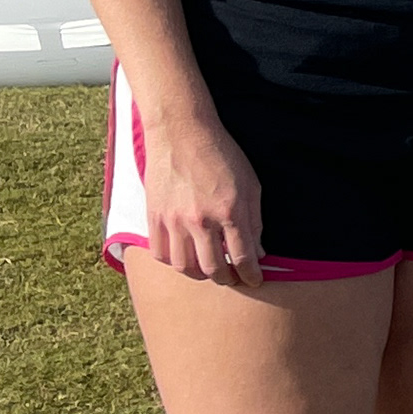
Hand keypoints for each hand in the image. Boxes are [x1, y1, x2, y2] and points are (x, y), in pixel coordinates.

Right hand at [136, 102, 266, 287]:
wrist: (181, 132)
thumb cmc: (222, 155)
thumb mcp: (251, 184)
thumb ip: (255, 221)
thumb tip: (258, 252)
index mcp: (230, 211)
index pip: (243, 257)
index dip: (251, 275)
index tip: (255, 281)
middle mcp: (201, 220)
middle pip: (213, 269)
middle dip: (227, 279)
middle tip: (233, 278)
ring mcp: (174, 219)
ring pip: (184, 266)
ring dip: (199, 274)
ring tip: (209, 270)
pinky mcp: (154, 216)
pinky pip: (160, 253)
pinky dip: (173, 262)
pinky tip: (184, 257)